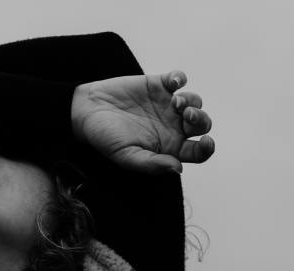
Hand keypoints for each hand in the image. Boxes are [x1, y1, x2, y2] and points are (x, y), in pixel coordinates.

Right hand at [70, 70, 214, 173]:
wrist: (85, 111)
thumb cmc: (104, 138)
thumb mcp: (125, 156)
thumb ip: (151, 164)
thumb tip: (177, 168)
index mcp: (169, 147)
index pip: (198, 150)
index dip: (207, 148)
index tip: (207, 142)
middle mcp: (173, 126)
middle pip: (202, 124)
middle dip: (201, 120)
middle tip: (187, 116)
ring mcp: (167, 105)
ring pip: (195, 101)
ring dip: (191, 101)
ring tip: (174, 102)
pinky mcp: (158, 84)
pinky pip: (179, 79)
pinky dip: (180, 78)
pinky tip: (172, 82)